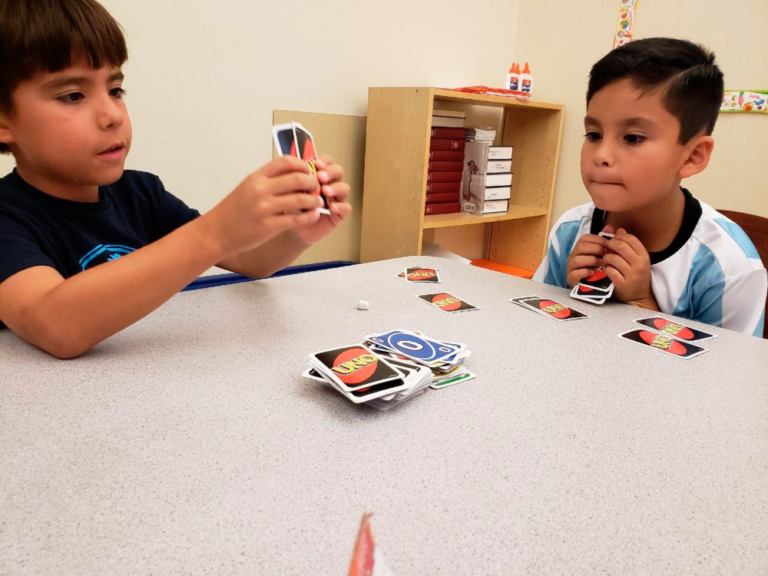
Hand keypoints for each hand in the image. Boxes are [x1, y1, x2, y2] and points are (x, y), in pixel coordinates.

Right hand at [203, 156, 324, 255]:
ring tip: (318, 202)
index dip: (303, 165)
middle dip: (313, 183)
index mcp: (256, 177)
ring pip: (301, 200)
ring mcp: (264, 208)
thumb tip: (295, 173)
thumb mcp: (248, 186)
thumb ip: (269, 179)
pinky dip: (309, 216)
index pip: (286, 162)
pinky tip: (313, 216)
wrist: (217, 232)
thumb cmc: (234, 210)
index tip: (309, 172)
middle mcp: (260, 189)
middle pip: (298, 179)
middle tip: (318, 188)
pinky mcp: (268, 226)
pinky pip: (297, 219)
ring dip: (314, 200)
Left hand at [292, 155, 351, 245]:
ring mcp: (336, 198)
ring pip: (345, 188)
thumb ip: (295, 180)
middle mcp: (330, 184)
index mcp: (318, 175)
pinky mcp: (340, 213)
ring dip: (336, 187)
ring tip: (325, 191)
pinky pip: (347, 208)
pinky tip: (331, 208)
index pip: (327, 162)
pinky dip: (341, 206)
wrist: (293, 228)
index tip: (316, 164)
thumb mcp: (290, 191)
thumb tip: (298, 169)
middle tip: (321, 177)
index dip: (324, 161)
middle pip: (338, 171)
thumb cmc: (292, 207)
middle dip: (331, 172)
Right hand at [566, 229, 608, 287]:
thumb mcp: (601, 254)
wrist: (592, 286)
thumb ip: (605, 241)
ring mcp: (571, 267)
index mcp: (580, 248)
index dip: (598, 240)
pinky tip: (593, 273)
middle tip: (607, 255)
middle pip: (581, 247)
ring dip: (592, 261)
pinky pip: (575, 273)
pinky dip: (584, 272)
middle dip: (596, 250)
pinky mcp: (570, 278)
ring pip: (577, 260)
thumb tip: (610, 227)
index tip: (609, 245)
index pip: (585, 238)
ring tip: (602, 265)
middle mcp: (573, 256)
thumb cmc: (596, 268)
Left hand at [603, 228, 656, 306]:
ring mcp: (631, 275)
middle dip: (610, 245)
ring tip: (606, 260)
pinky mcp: (622, 284)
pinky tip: (607, 269)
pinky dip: (606, 269)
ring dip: (606, 257)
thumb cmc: (636, 274)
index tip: (613, 239)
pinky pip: (610, 271)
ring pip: (613, 258)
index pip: (630, 239)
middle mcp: (639, 264)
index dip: (619, 237)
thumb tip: (618, 229)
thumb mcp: (636, 258)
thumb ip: (626, 243)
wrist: (639, 295)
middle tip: (606, 247)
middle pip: (621, 246)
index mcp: (644, 256)